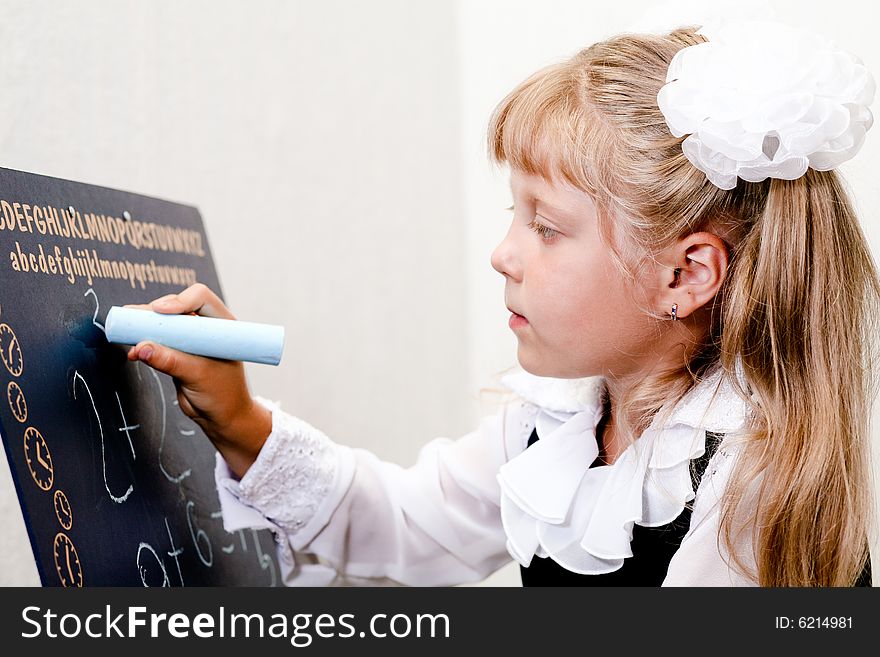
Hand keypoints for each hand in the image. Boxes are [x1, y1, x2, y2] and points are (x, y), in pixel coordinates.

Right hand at [125, 283, 271, 477]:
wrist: (220, 418)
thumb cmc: (223, 395)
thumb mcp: (199, 375)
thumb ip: (171, 361)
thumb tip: (142, 347)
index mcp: (222, 325)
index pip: (200, 298)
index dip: (179, 300)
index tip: (160, 311)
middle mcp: (205, 327)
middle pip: (176, 306)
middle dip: (155, 312)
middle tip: (135, 320)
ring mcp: (189, 339)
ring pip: (163, 323)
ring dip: (144, 326)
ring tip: (127, 332)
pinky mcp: (175, 352)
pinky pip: (156, 341)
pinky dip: (143, 343)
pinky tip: (134, 353)